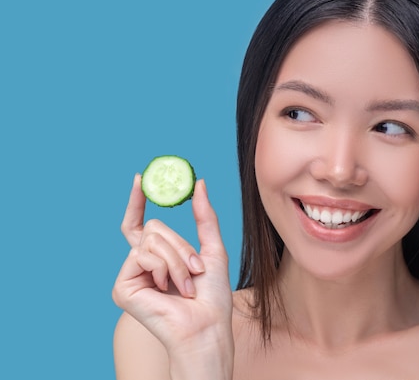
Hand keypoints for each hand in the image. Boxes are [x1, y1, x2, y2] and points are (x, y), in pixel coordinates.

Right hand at [112, 175, 233, 356]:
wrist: (207, 324)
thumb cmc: (212, 294)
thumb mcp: (212, 248)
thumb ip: (204, 216)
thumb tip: (200, 183)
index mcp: (158, 257)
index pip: (141, 224)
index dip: (137, 201)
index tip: (139, 178)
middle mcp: (141, 264)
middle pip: (153, 228)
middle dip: (181, 245)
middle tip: (196, 268)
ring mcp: (130, 275)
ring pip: (150, 240)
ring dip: (177, 259)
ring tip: (186, 284)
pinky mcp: (122, 287)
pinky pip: (142, 256)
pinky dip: (163, 268)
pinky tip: (168, 289)